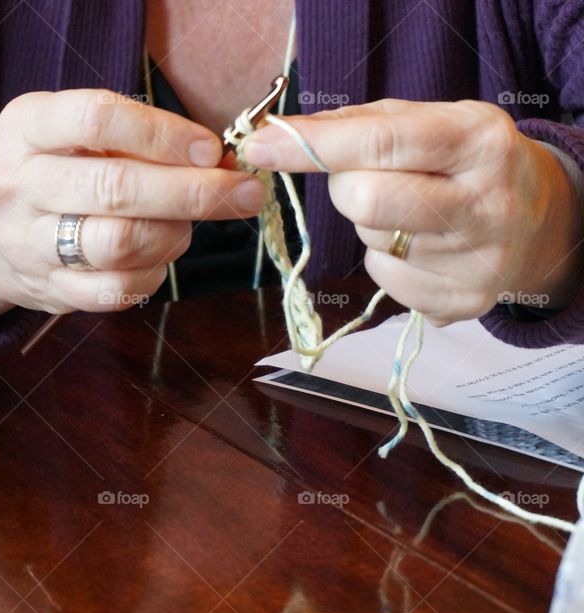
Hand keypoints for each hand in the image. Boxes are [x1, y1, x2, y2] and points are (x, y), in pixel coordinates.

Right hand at [0, 90, 269, 328]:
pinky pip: (116, 290)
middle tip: (242, 193)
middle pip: (116, 188)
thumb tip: (216, 160)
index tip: (210, 148)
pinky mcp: (48, 291)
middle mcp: (17, 185)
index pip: (96, 120)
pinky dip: (155, 273)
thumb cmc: (52, 169)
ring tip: (189, 223)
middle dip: (193, 191)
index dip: (163, 134)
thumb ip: (134, 136)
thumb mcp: (70, 131)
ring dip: (175, 233)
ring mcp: (27, 244)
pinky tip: (163, 254)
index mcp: (25, 128)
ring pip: (120, 244)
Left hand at [243, 99, 583, 325]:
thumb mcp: (431, 121)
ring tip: (410, 209)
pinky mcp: (464, 303)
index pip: (379, 143)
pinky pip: (385, 280)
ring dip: (370, 224)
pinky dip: (386, 259)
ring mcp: (478, 261)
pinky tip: (420, 245)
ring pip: (371, 242)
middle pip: (365, 202)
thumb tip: (280, 136)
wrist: (540, 220)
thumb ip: (358, 123)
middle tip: (365, 177)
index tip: (260, 146)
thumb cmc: (465, 160)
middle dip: (345, 187)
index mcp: (479, 141)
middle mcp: (486, 203)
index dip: (311, 147)